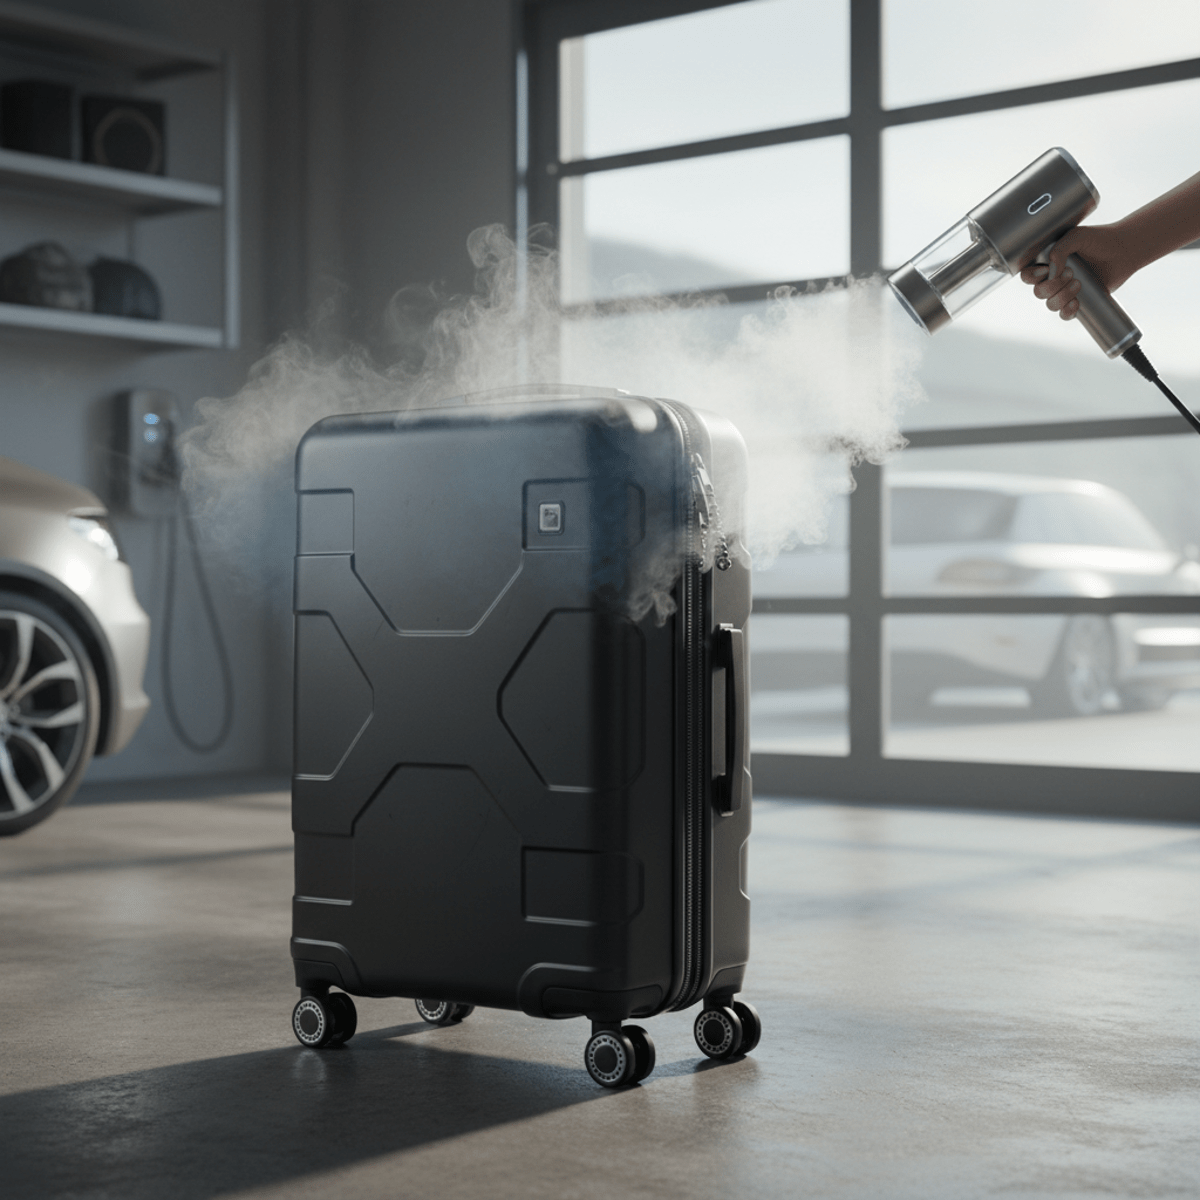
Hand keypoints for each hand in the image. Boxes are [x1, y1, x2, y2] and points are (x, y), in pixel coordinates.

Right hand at [1019, 222, 1134, 321]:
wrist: (1124, 250)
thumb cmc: (1100, 239)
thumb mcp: (1077, 236)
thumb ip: (1059, 249)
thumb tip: (1051, 270)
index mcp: (1048, 263)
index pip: (1028, 276)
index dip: (1032, 277)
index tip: (1046, 270)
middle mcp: (1054, 279)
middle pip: (1039, 293)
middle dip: (1053, 286)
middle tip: (1071, 273)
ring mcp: (1065, 292)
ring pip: (1051, 305)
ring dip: (1062, 297)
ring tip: (1079, 283)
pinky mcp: (1079, 302)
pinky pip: (1064, 315)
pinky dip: (1067, 312)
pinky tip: (1076, 303)